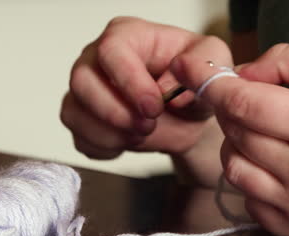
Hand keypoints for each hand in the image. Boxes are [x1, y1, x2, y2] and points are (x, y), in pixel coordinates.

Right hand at [61, 17, 232, 185]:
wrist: (186, 113)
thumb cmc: (192, 81)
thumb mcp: (214, 61)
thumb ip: (203, 63)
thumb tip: (167, 87)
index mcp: (128, 35)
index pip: (112, 51)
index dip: (129, 81)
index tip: (153, 107)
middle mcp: (98, 59)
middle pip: (82, 81)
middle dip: (115, 112)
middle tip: (147, 126)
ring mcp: (86, 90)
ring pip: (74, 112)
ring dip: (109, 133)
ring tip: (142, 135)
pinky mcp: (83, 118)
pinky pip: (79, 137)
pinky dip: (104, 147)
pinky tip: (128, 143)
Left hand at [171, 43, 288, 235]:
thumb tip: (244, 74)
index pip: (242, 104)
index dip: (211, 85)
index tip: (194, 73)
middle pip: (234, 134)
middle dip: (233, 111)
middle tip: (252, 102)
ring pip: (234, 169)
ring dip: (239, 145)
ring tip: (266, 135)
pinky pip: (250, 200)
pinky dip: (253, 179)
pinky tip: (276, 166)